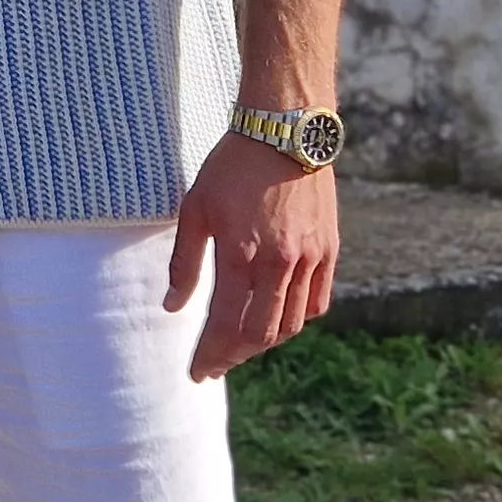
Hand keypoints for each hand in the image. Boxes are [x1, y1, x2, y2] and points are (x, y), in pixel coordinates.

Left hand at [165, 132, 336, 380]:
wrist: (285, 130)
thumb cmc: (232, 166)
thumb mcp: (195, 209)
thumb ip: (185, 263)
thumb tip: (172, 306)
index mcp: (242, 255)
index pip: (226, 325)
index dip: (211, 355)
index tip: (197, 372)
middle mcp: (280, 264)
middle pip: (261, 335)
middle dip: (235, 357)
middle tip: (216, 365)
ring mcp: (309, 258)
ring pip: (291, 323)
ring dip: (265, 343)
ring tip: (242, 345)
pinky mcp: (329, 250)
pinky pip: (318, 302)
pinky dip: (297, 319)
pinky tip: (278, 319)